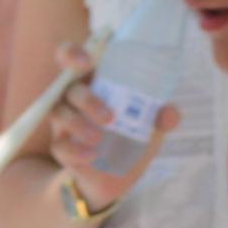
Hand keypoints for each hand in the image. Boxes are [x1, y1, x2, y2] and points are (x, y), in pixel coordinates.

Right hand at [42, 45, 174, 210]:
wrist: (119, 173)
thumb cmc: (132, 134)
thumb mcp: (151, 125)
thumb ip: (161, 116)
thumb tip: (169, 115)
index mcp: (95, 80)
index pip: (71, 58)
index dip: (71, 54)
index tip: (86, 61)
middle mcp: (75, 96)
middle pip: (68, 87)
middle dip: (87, 100)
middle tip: (110, 118)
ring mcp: (65, 121)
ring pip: (58, 112)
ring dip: (77, 124)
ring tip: (98, 139)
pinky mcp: (62, 146)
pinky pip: (59, 145)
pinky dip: (75, 150)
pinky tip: (92, 156)